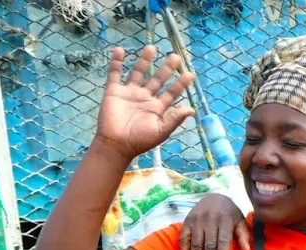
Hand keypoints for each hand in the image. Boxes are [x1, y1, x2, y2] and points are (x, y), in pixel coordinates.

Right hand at [93, 47, 193, 162]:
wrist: (116, 145)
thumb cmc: (140, 141)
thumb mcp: (161, 131)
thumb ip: (175, 119)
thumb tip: (192, 109)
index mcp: (157, 108)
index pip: (171, 92)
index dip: (180, 83)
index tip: (190, 74)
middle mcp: (145, 97)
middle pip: (157, 79)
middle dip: (166, 68)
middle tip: (175, 56)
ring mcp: (129, 93)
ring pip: (138, 72)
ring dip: (144, 60)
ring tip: (151, 47)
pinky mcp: (114, 91)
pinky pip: (115, 74)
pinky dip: (116, 62)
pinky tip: (120, 50)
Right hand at [179, 194, 249, 249]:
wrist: (213, 196)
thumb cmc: (229, 213)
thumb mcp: (239, 220)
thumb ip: (243, 235)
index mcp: (225, 219)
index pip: (224, 240)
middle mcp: (209, 219)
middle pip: (209, 245)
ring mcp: (196, 220)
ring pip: (196, 244)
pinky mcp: (187, 222)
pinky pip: (184, 239)